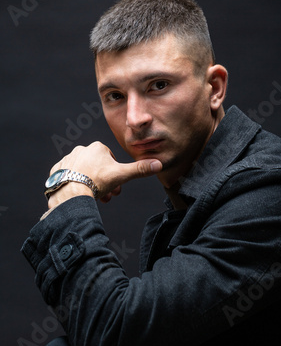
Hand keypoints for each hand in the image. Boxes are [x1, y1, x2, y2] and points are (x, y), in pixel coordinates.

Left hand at [47, 141, 161, 208]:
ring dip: (92, 185)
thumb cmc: (96, 182)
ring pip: (85, 173)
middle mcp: (81, 150)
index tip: (117, 187)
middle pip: (98, 168)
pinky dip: (76, 185)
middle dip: (105, 183)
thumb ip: (140, 170)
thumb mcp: (122, 175)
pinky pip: (69, 177)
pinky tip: (80, 194)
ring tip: (95, 197)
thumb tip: (159, 164)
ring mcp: (68, 159)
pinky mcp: (57, 170)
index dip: (116, 175)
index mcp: (97, 147)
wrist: (71, 192)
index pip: (111, 160)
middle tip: (108, 196)